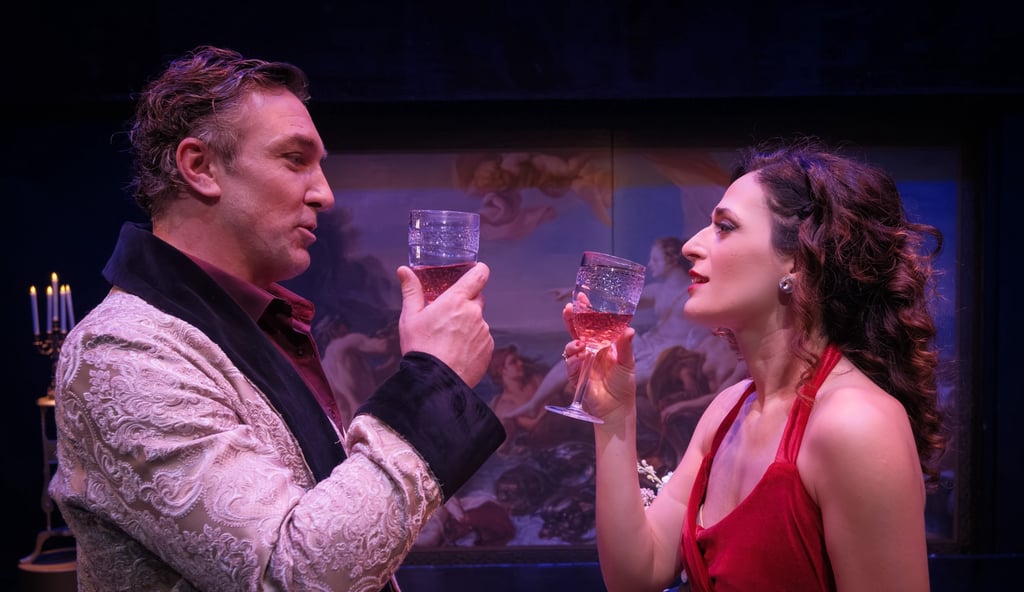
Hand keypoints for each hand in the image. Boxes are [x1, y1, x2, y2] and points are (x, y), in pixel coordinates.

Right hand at [396, 262, 493, 386]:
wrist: (434, 381)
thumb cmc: (421, 348)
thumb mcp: (410, 317)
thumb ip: (411, 290)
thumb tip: (404, 271)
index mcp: (456, 301)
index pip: (479, 275)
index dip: (478, 271)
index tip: (474, 272)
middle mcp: (474, 313)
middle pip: (477, 298)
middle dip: (466, 302)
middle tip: (448, 314)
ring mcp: (483, 332)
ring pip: (478, 321)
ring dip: (468, 325)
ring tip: (448, 339)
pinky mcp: (488, 349)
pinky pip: (482, 339)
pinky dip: (472, 342)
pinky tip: (457, 351)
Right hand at [561, 302, 636, 420]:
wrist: (617, 407)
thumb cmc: (624, 384)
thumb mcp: (627, 362)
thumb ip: (625, 346)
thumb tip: (629, 329)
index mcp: (603, 343)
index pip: (593, 324)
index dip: (586, 312)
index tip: (581, 299)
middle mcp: (591, 350)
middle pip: (577, 331)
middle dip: (571, 319)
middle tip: (568, 309)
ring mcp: (582, 361)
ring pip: (571, 345)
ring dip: (573, 342)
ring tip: (581, 344)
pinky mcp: (576, 374)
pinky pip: (571, 363)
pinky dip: (574, 358)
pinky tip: (581, 357)